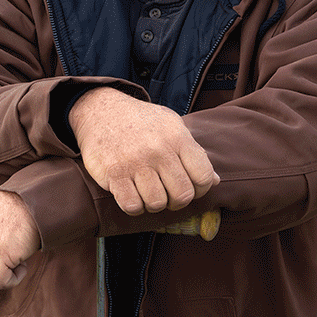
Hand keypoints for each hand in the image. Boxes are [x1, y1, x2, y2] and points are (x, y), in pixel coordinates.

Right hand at [69, 87, 219, 215]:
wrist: (101, 111)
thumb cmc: (142, 122)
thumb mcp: (172, 126)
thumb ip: (193, 153)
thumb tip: (215, 181)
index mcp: (177, 137)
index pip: (204, 176)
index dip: (201, 189)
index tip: (191, 187)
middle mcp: (158, 150)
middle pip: (182, 195)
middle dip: (177, 201)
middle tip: (169, 195)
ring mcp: (135, 162)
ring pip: (157, 203)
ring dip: (154, 204)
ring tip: (149, 192)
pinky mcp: (113, 174)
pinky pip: (132, 205)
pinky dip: (134, 206)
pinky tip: (133, 194)